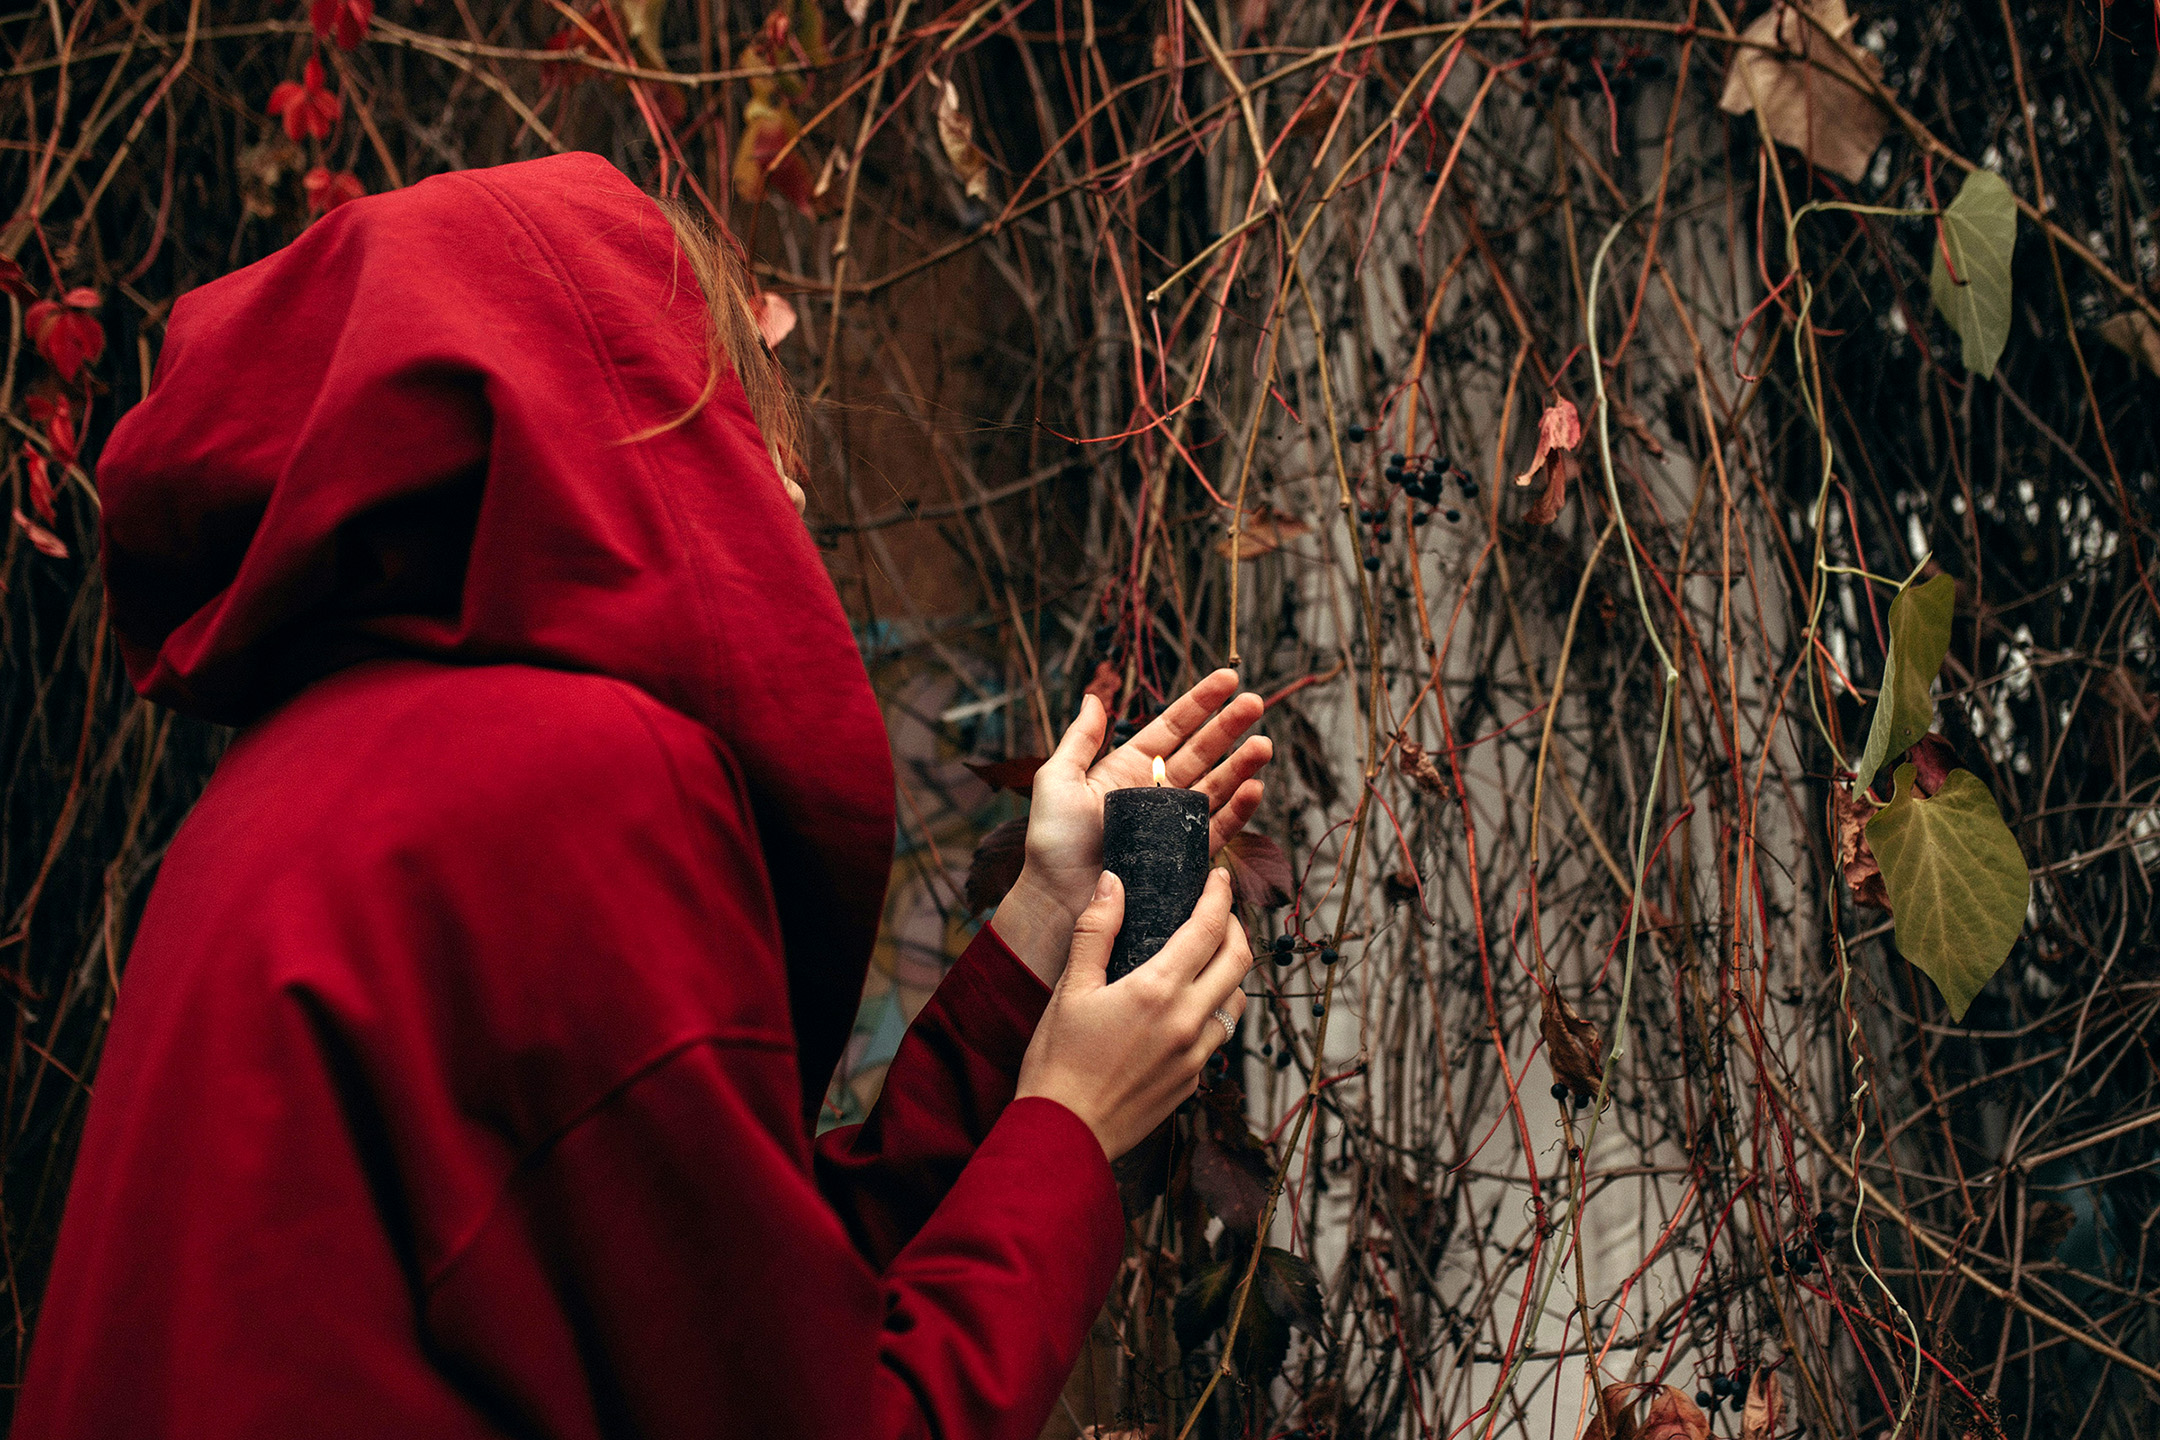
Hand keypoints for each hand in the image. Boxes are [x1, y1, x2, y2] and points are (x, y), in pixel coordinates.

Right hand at [1016, 868, 1252, 1159]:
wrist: (1064, 1135)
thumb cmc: (1057, 1061)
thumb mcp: (1070, 989)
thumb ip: (1096, 931)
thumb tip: (1113, 882)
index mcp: (1157, 990)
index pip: (1207, 929)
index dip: (1219, 896)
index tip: (1220, 877)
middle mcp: (1187, 1021)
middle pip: (1239, 961)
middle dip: (1236, 928)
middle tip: (1219, 913)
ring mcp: (1195, 1056)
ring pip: (1237, 1001)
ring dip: (1231, 972)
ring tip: (1209, 959)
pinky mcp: (1192, 1082)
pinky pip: (1218, 1037)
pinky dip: (1214, 1011)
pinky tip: (1189, 1007)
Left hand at [1020, 669, 1272, 927]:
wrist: (1059, 902)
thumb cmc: (1052, 844)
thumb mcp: (1056, 781)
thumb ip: (1079, 740)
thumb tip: (1093, 697)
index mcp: (1127, 770)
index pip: (1171, 728)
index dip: (1200, 702)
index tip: (1228, 678)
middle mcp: (1155, 793)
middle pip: (1201, 752)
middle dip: (1229, 726)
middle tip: (1256, 702)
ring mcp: (1172, 825)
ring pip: (1216, 787)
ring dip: (1241, 765)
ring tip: (1264, 745)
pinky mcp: (1185, 858)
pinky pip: (1218, 829)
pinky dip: (1238, 810)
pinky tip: (1254, 789)